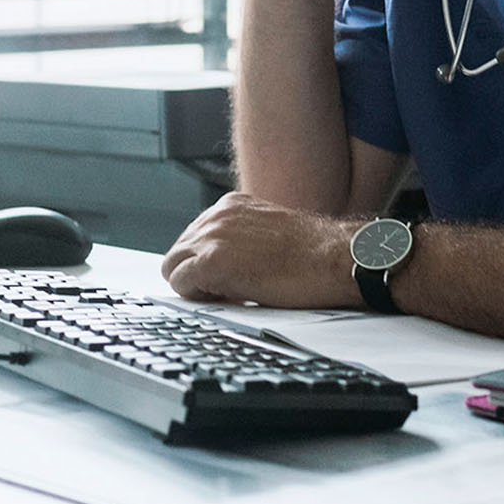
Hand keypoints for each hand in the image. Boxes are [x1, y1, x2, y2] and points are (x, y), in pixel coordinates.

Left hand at [160, 191, 362, 309]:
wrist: (330, 258)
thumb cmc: (310, 252)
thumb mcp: (267, 231)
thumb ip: (240, 236)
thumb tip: (225, 260)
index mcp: (228, 205)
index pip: (193, 236)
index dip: (204, 262)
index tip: (224, 277)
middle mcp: (215, 216)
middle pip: (178, 250)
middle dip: (193, 273)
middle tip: (223, 291)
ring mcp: (211, 236)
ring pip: (173, 266)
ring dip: (194, 285)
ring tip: (227, 294)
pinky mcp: (211, 262)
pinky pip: (180, 282)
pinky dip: (195, 296)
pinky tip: (225, 298)